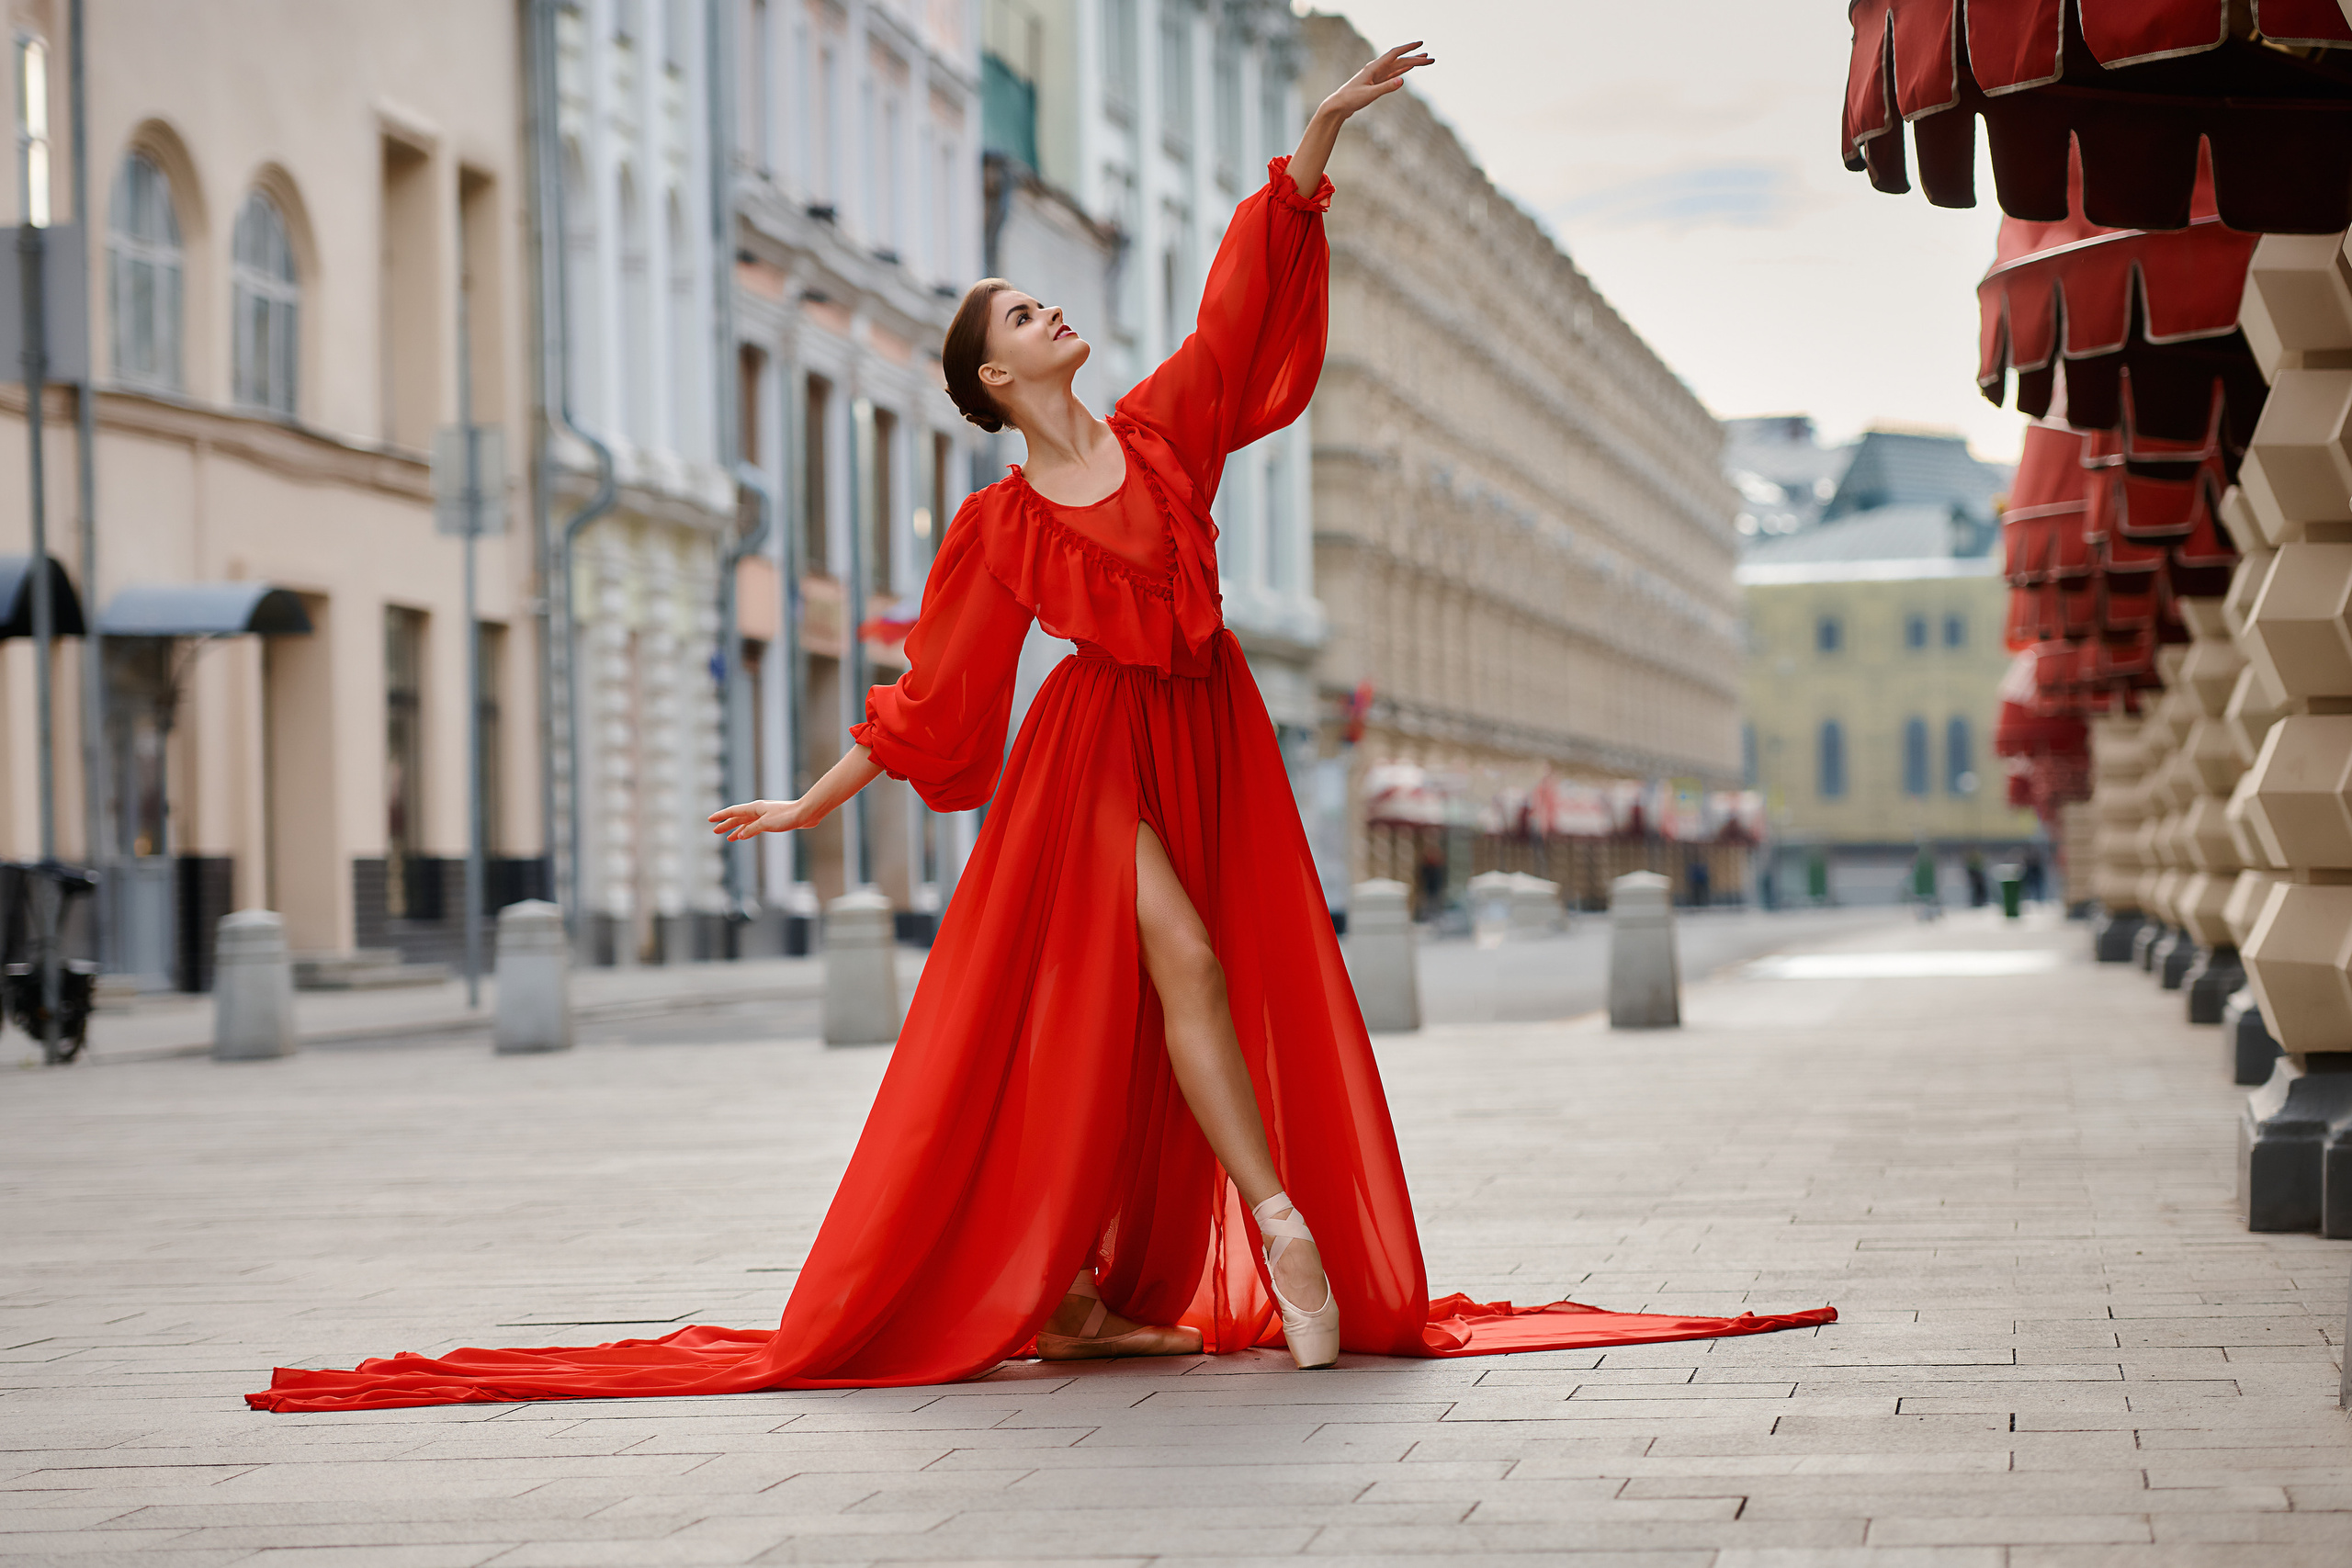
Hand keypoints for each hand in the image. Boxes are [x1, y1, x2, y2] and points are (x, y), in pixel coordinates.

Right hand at [708, 797, 816, 840]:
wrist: (805, 813)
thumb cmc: (787, 816)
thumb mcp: (766, 824)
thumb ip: (752, 829)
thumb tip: (741, 835)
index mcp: (755, 808)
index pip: (733, 811)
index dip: (721, 816)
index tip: (710, 820)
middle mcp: (758, 810)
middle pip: (738, 817)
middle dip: (726, 824)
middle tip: (715, 831)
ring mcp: (765, 816)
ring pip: (746, 823)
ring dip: (736, 830)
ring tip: (728, 838)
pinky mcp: (773, 821)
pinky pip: (755, 827)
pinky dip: (748, 832)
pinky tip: (745, 836)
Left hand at [1317, 40, 1432, 125]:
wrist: (1338, 106)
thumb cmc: (1351, 99)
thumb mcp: (1369, 94)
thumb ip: (1386, 87)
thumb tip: (1402, 80)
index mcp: (1374, 68)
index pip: (1394, 54)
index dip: (1408, 48)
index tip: (1420, 43)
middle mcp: (1376, 69)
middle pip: (1400, 61)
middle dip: (1416, 59)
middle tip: (1431, 59)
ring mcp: (1377, 76)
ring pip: (1397, 67)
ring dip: (1411, 63)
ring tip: (1424, 60)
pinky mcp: (1376, 83)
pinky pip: (1393, 74)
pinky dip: (1402, 70)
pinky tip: (1409, 69)